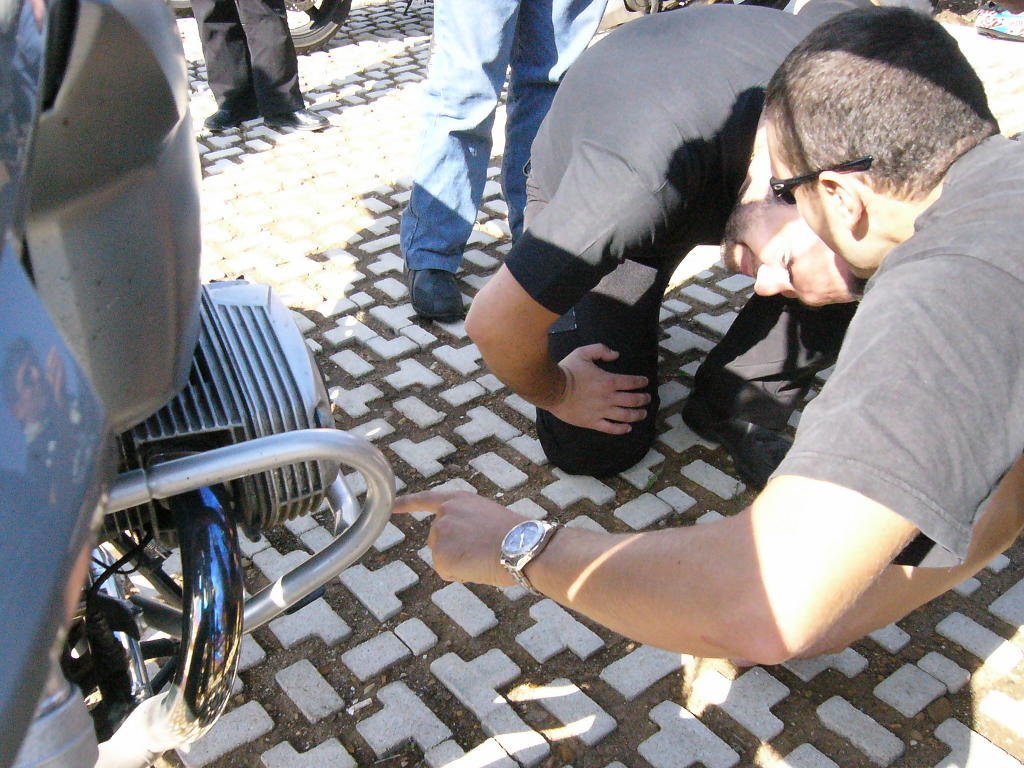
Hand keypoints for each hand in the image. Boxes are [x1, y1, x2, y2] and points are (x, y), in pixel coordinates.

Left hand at [392, 490, 526, 586]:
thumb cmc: (515, 535)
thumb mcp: (486, 517)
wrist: (522, 546)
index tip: (391, 506)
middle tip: (481, 550)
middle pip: (436, 541)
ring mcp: (440, 534)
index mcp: (458, 499)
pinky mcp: (440, 555)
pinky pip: (446, 573)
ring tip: (482, 556)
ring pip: (443, 559)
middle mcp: (444, 513)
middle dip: (453, 551)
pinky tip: (476, 567)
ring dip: (459, 564)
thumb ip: (465, 523)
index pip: (425, 499)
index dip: (406, 503)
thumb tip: (460, 545)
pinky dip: (460, 575)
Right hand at [548, 344, 648, 433]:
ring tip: (643, 413)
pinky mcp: (592, 422)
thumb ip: (601, 350)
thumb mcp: (583, 352)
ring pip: (625, 416)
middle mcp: (608, 398)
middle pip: (632, 400)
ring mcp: (601, 412)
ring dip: (637, 415)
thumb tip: (616, 354)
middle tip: (648, 399)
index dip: (641, 382)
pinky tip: (628, 428)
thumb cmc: (567, 370)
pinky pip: (611, 428)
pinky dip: (621, 429)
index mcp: (608, 381)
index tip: (645, 382)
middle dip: (643, 399)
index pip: (631, 382)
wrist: (552, 389)